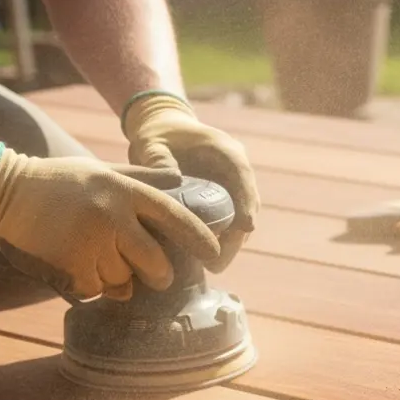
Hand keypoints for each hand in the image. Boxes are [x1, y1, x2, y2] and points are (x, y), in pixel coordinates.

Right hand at [0, 146, 220, 299]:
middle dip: (159, 275)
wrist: (2, 192)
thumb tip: (181, 179)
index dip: (199, 238)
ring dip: (115, 278)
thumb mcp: (104, 171)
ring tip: (92, 254)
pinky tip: (74, 263)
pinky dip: (90, 285)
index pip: (174, 217)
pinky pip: (96, 290)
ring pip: (123, 281)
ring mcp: (90, 243)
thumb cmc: (59, 182)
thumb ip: (143, 178)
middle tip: (155, 275)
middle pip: (155, 263)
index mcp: (124, 191)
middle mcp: (112, 217)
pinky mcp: (70, 266)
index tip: (214, 253)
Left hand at [122, 92, 259, 271]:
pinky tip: (206, 260)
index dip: (246, 202)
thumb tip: (172, 178)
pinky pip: (230, 223)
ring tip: (213, 266)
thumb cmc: (158, 136)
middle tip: (219, 262)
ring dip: (232, 243)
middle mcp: (236, 171)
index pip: (242, 176)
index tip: (246, 228)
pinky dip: (222, 240)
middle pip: (247, 205)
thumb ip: (157, 157)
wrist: (165, 133)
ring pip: (242, 219)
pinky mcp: (226, 201)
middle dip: (238, 235)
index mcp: (225, 151)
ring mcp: (234, 187)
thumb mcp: (151, 142)